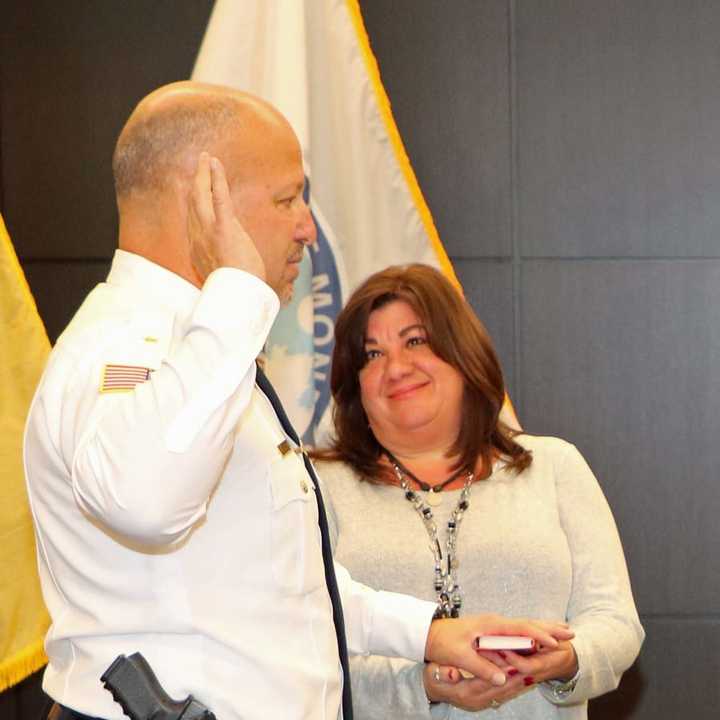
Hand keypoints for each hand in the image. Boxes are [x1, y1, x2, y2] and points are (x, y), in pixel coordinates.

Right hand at [186, 152, 264, 283]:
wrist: (237, 297)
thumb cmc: (235, 289)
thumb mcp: (224, 273)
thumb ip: (221, 258)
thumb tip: (228, 253)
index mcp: (198, 248)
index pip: (193, 219)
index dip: (195, 202)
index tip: (196, 190)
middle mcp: (198, 237)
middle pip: (193, 202)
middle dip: (196, 181)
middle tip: (199, 164)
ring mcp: (208, 231)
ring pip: (201, 195)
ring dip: (204, 174)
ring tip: (206, 158)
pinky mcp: (223, 228)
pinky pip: (218, 197)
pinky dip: (215, 178)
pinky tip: (214, 163)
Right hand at [423, 662, 529, 710]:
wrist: (433, 690)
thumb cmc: (434, 677)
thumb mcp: (435, 673)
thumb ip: (445, 673)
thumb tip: (453, 673)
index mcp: (465, 692)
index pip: (488, 681)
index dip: (502, 671)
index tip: (514, 661)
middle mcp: (477, 701)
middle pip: (501, 689)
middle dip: (517, 677)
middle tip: (531, 664)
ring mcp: (483, 703)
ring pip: (506, 692)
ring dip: (520, 682)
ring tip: (534, 669)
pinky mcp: (486, 701)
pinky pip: (505, 694)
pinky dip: (515, 686)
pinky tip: (525, 677)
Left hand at [424, 614, 573, 686]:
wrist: (429, 632)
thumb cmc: (444, 642)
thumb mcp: (460, 655)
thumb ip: (481, 667)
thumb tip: (501, 680)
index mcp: (490, 625)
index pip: (520, 628)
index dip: (538, 635)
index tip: (555, 642)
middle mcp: (495, 622)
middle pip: (527, 624)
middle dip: (549, 628)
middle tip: (571, 634)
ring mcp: (494, 625)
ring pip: (525, 626)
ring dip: (543, 630)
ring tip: (564, 633)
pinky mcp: (493, 631)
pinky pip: (518, 631)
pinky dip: (532, 633)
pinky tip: (542, 637)